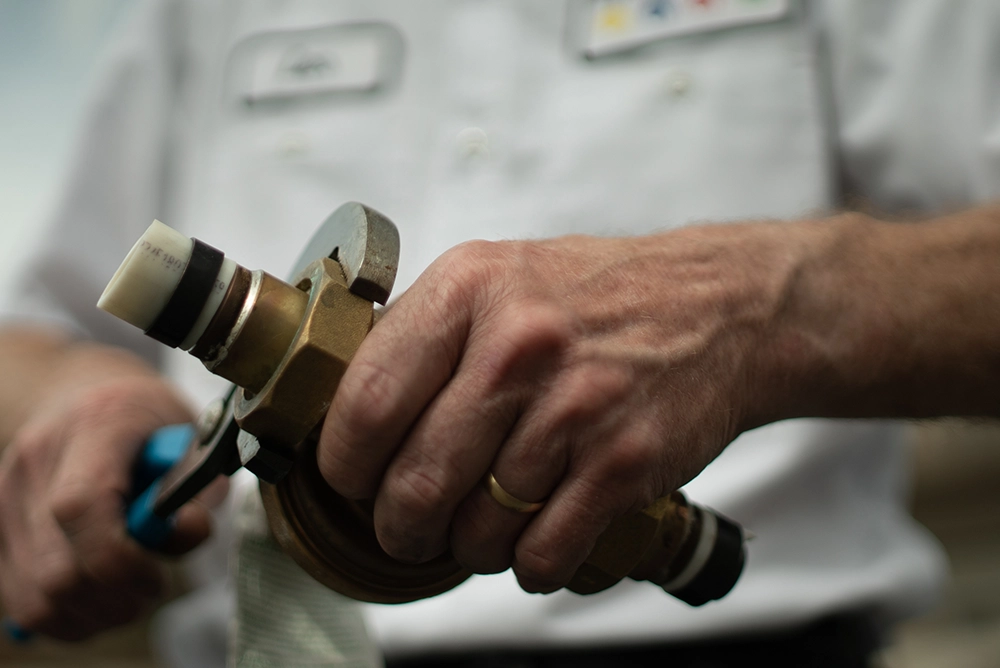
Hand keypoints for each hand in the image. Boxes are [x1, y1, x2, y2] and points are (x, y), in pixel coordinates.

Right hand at [0, 369, 209, 640]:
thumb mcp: (191, 438)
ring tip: (127, 598)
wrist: (87, 393)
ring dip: (87, 614)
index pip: (80, 506)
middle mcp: (38, 457)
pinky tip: (97, 598)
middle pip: (55, 566)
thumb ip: (197, 487)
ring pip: (32, 594)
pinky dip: (61, 614)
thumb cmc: (149, 423)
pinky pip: (17, 597)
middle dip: (112, 598)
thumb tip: (188, 529)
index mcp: (95, 425)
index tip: (157, 575)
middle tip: (149, 590)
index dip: (119, 559)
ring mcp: (6, 492)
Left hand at [318, 223, 797, 591]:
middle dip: (399, 526)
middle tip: (407, 527)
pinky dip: (528, 565)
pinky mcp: (625, 463)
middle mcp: (519, 345)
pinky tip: (534, 538)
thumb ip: (421, 333)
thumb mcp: (496, 276)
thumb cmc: (598, 296)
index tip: (351, 481)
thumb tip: (346, 409)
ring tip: (484, 521)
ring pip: (478, 530)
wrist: (718, 306)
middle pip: (416, 483)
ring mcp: (576, 407)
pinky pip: (543, 554)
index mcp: (469, 289)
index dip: (344, 464)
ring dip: (470, 546)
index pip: (367, 403)